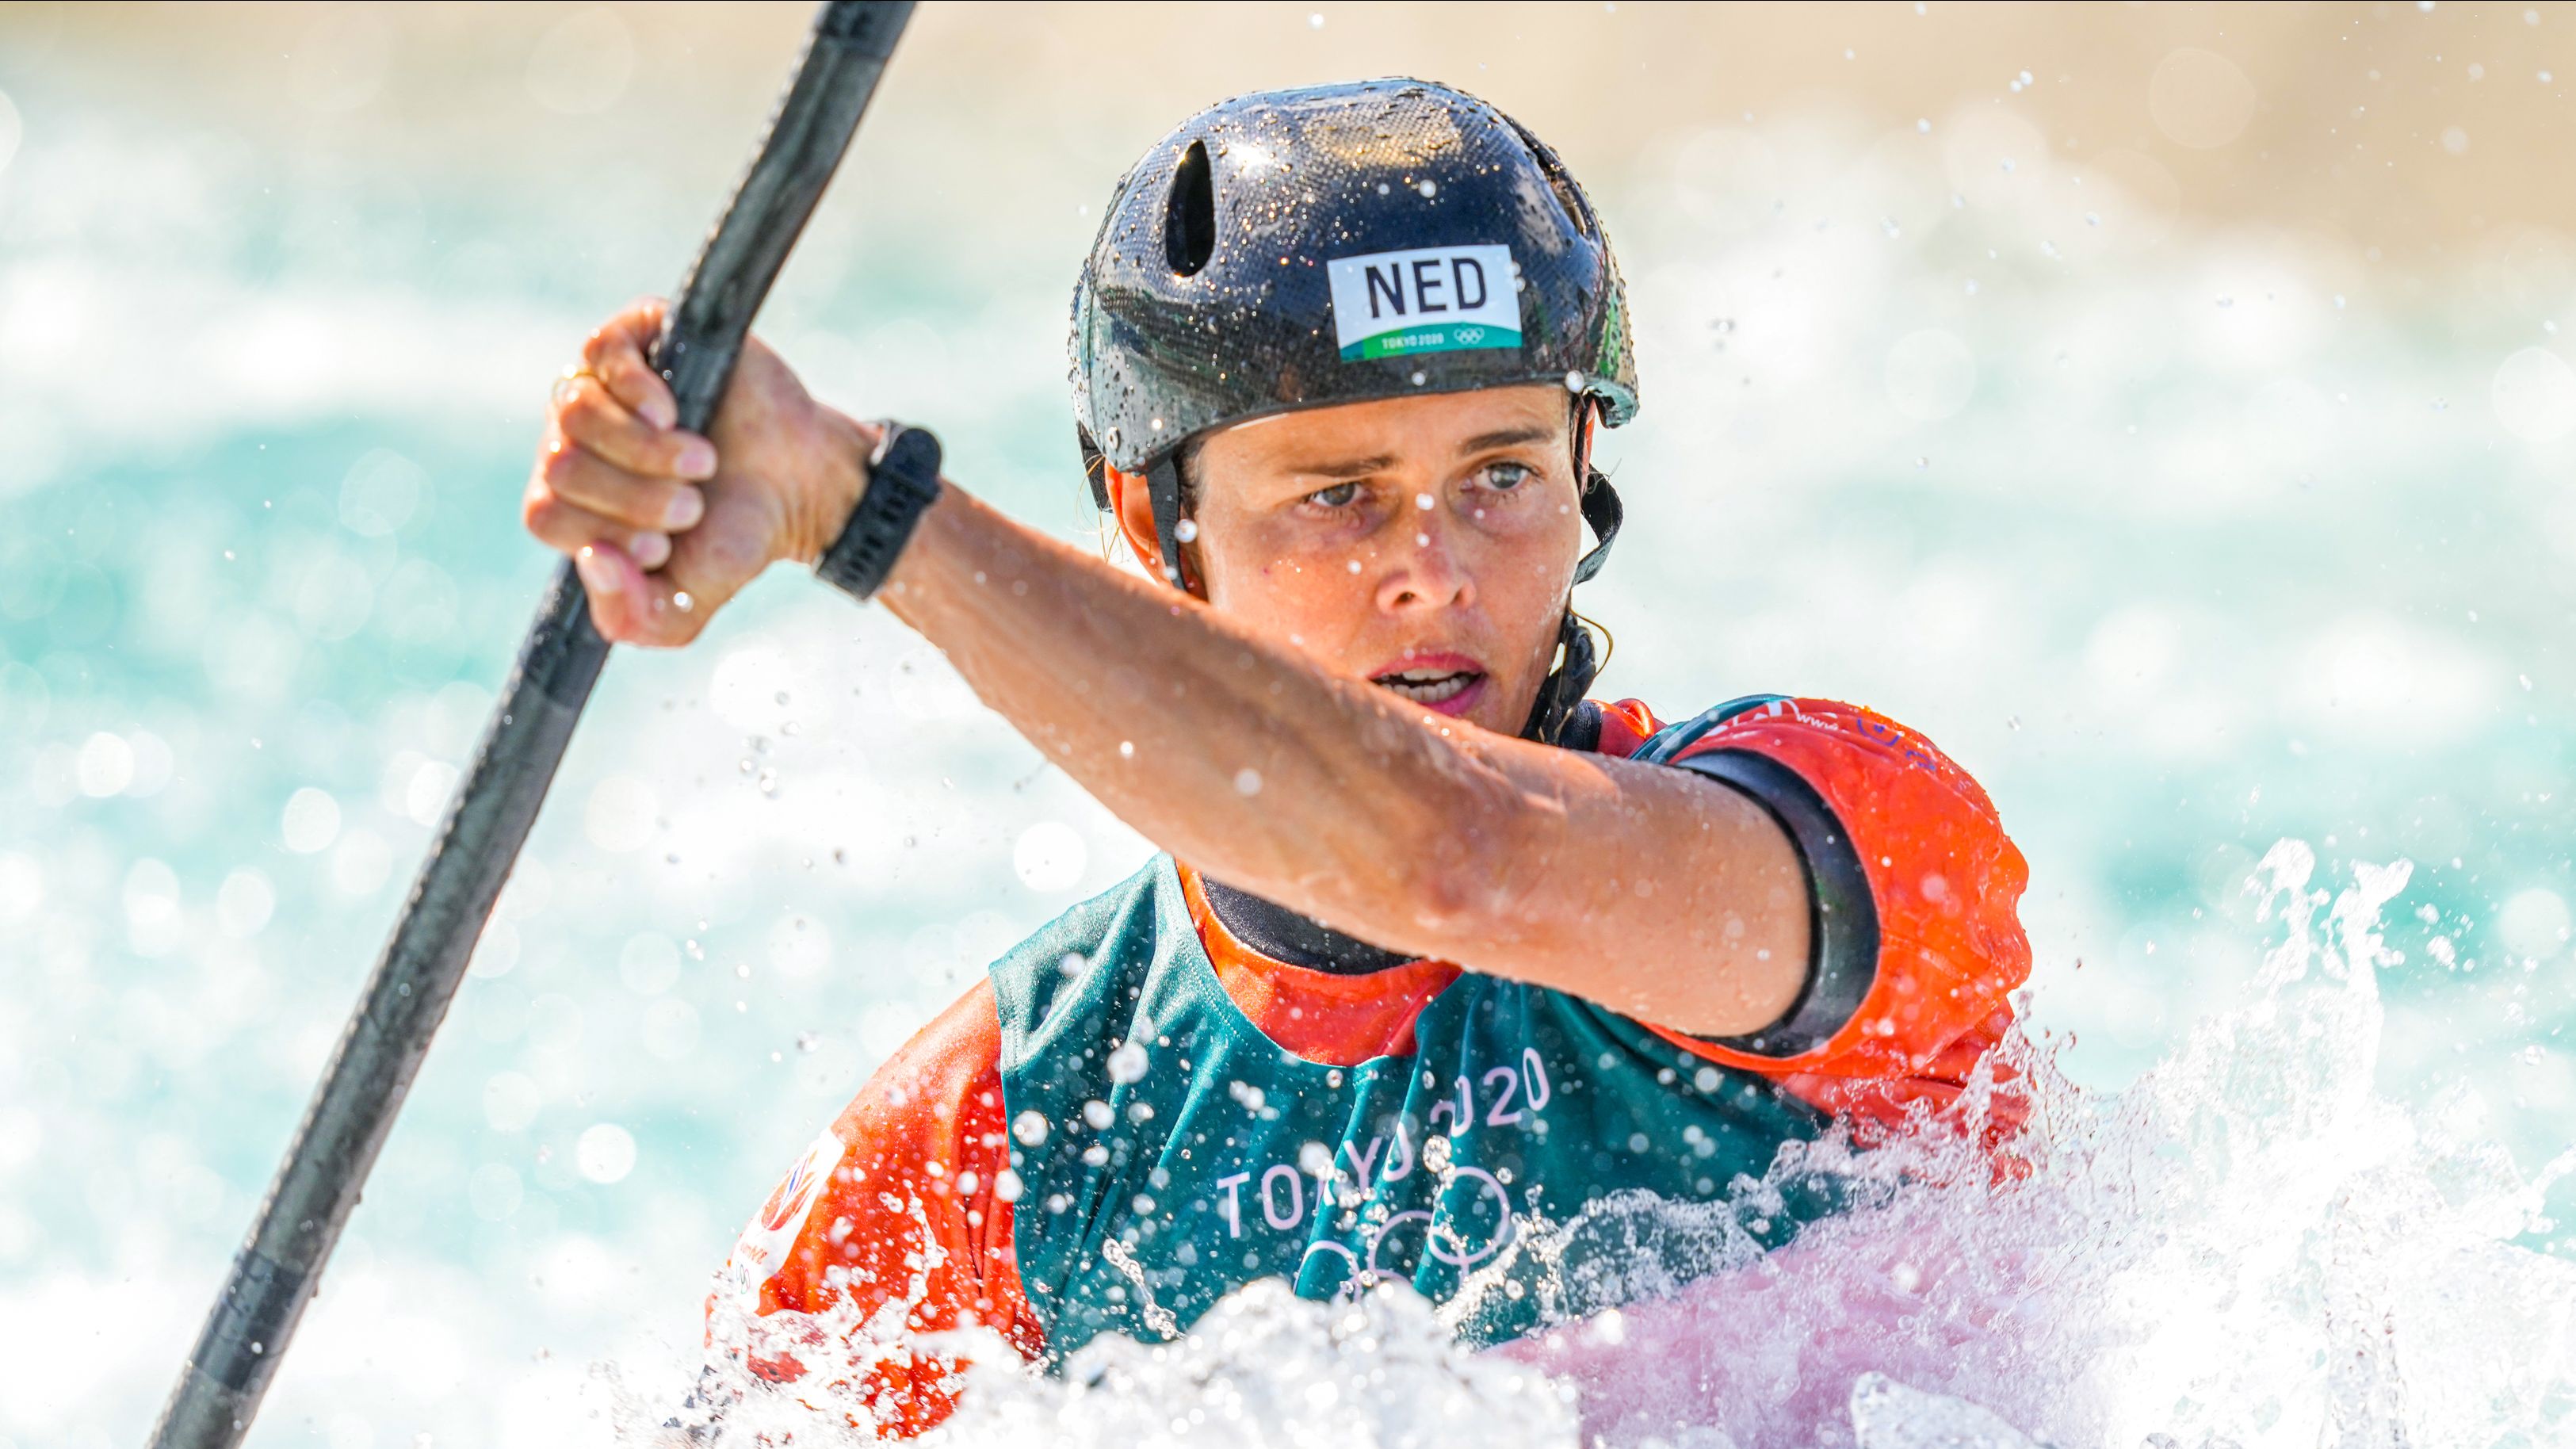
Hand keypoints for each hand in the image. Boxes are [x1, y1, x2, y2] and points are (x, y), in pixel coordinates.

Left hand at [522, 297, 869, 645]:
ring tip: (700, 462)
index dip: (602, 532)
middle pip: (560, 464)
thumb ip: (630, 618)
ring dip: (645, 451)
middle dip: (634, 498)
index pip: (543, 514)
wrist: (804, 486)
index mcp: (573, 499)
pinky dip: (636, 392)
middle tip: (692, 504)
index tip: (664, 544)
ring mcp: (601, 385)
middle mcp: (575, 439)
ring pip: (576, 413)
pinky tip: (674, 412)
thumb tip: (592, 557)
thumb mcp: (682, 607)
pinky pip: (600, 353)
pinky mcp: (638, 335)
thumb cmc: (737, 537)